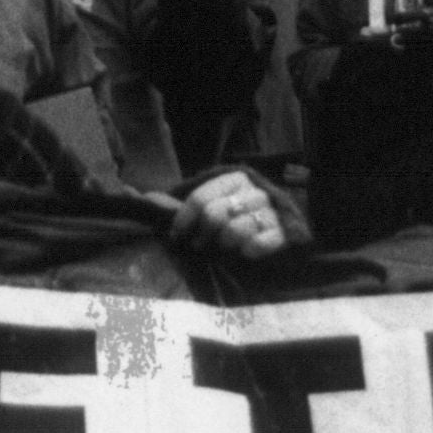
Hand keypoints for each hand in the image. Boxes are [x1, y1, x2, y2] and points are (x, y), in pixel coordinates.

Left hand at [169, 168, 287, 261]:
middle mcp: (253, 191)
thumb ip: (185, 202)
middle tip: (199, 246)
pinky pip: (259, 243)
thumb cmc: (238, 217)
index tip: (176, 236)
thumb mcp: (214, 203)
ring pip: (236, 230)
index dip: (183, 220)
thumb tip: (147, 199)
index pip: (200, 198)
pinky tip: (245, 253)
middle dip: (202, 234)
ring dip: (224, 244)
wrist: (282, 229)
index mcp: (234, 179)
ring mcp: (271, 210)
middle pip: (215, 214)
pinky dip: (248, 251)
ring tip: (223, 249)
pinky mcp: (285, 232)